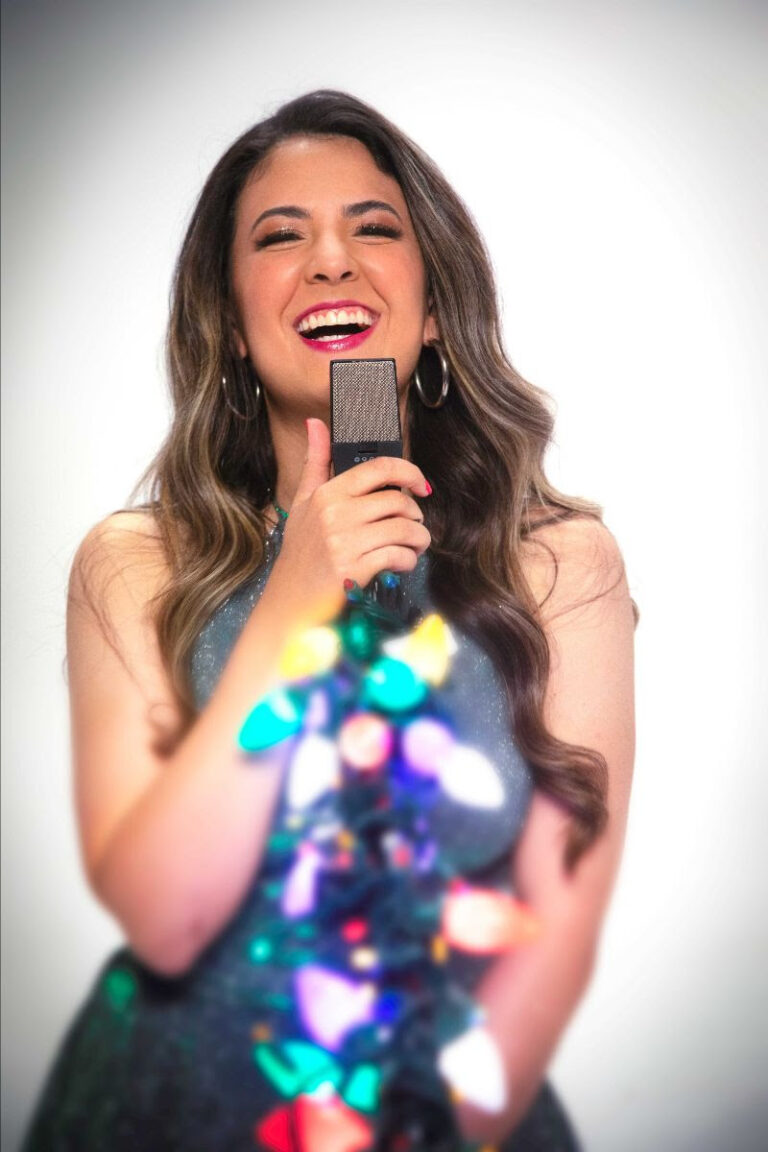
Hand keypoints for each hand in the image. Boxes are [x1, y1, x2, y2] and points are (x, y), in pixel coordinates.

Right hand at [265, 417, 431, 627]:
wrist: (290, 599)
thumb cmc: (300, 551)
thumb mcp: (303, 502)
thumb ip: (316, 462)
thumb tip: (315, 424)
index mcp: (327, 493)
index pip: (379, 468)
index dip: (409, 473)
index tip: (421, 486)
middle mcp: (335, 513)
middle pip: (397, 501)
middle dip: (415, 516)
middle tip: (414, 526)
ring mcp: (344, 541)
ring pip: (404, 529)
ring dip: (417, 540)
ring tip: (412, 547)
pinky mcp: (354, 568)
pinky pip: (398, 556)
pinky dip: (408, 561)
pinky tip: (401, 564)